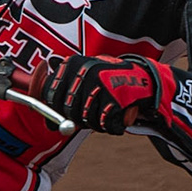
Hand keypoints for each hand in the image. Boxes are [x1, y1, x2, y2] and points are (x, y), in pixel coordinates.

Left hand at [37, 54, 158, 134]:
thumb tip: (50, 125)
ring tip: (107, 109)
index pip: (51, 94)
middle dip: (80, 119)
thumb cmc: (107, 84)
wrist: (142, 79)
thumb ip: (64, 101)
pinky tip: (119, 113)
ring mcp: (99, 83)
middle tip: (93, 113)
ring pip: (86, 119)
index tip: (66, 115)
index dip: (56, 110)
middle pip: (68, 110)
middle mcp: (83, 71)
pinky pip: (104, 123)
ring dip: (97, 123)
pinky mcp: (115, 97)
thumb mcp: (83, 85)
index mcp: (71, 65)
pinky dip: (111, 126)